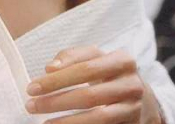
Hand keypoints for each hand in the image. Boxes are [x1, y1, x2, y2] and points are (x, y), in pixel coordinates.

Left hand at [24, 45, 162, 123]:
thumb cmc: (108, 74)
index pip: (84, 66)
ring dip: (67, 121)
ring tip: (44, 123)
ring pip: (97, 117)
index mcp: (121, 60)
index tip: (33, 87)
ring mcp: (133, 107)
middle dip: (56, 100)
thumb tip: (49, 68)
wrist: (143, 98)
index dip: (57, 77)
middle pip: (89, 94)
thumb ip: (71, 58)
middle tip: (31, 105)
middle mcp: (131, 84)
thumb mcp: (95, 59)